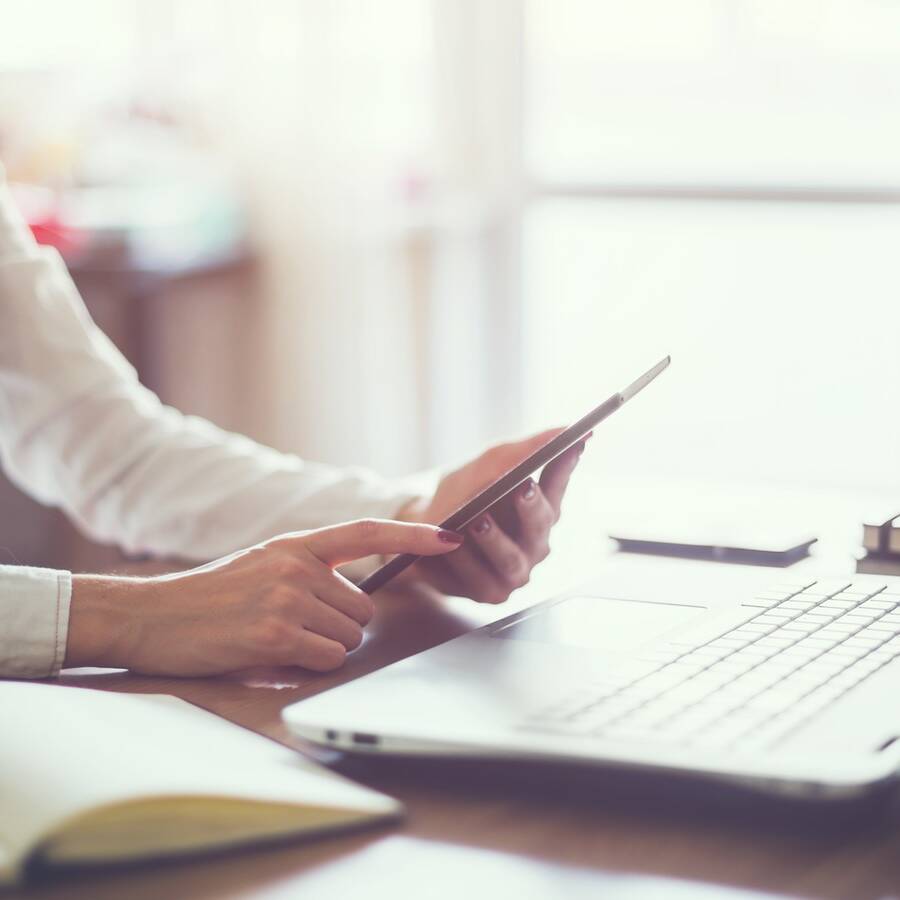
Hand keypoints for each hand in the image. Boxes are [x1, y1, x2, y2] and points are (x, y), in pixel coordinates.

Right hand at [65, 520, 463, 675]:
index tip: (450, 536)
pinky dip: (310, 665)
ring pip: (349, 637)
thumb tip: (359, 601)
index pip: (368, 531)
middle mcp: (297, 565)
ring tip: (279, 638)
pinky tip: (273, 655)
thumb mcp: (265, 564)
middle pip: (364, 609)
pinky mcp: (275, 634)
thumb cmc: (212, 596)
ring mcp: (287, 597)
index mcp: (297, 544)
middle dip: (342, 627)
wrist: (152, 616)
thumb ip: (312, 571)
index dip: (412, 534)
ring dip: (324, 648)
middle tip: (298, 628)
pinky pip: (327, 658)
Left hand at [398, 429, 587, 603]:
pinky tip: (451, 545)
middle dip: (531, 507)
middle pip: (540, 526)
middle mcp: (534, 542)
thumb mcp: (484, 466)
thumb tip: (562, 429)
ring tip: (478, 520)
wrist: (418, 530)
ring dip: (495, 539)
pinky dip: (464, 561)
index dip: (566, 466)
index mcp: (539, 508)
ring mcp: (514, 571)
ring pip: (511, 559)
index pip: (557, 484)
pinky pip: (479, 579)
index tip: (571, 445)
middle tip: (521, 487)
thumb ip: (520, 450)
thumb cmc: (459, 496)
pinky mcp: (489, 592)